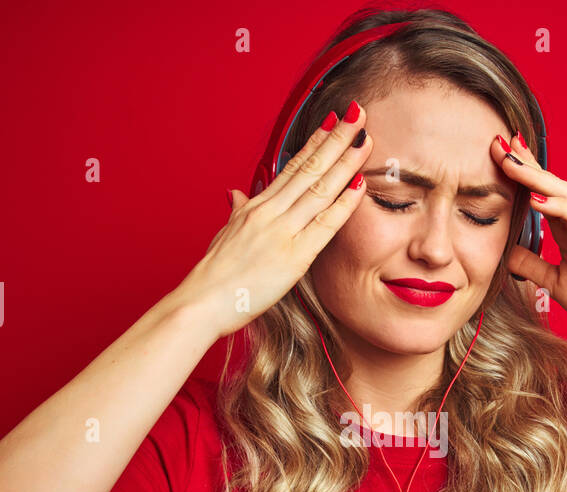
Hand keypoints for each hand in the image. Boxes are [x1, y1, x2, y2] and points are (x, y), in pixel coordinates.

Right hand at [169, 102, 374, 339]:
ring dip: (345, 161)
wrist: (201, 302)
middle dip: (335, 139)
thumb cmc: (213, 276)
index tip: (331, 121)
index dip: (314, 142)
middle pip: (309, 168)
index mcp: (257, 207)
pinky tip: (360, 184)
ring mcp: (282, 232)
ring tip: (365, 138)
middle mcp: (271, 213)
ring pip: (320, 188)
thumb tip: (235, 193)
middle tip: (356, 113)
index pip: (292, 167)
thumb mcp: (224, 235)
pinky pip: (325, 225)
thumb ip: (237, 212)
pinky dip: (344, 203)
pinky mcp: (293, 256)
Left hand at [491, 131, 566, 339]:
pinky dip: (560, 207)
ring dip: (536, 178)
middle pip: (550, 185)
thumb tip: (504, 253)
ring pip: (565, 194)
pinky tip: (537, 200)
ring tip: (511, 163)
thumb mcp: (555, 282)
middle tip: (499, 143)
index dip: (521, 175)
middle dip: (525, 164)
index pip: (541, 194)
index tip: (496, 156)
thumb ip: (532, 265)